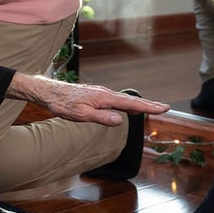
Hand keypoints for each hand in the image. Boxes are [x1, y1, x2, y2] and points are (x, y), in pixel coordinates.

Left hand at [6, 73, 169, 125]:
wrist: (49, 92)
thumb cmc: (63, 104)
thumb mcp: (81, 114)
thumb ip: (101, 117)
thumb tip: (121, 120)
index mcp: (104, 98)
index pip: (131, 103)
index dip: (148, 107)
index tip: (164, 108)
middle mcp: (104, 93)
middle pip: (130, 100)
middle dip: (147, 104)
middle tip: (164, 108)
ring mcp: (100, 93)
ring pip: (123, 99)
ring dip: (138, 104)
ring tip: (151, 108)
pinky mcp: (95, 95)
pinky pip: (115, 100)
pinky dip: (126, 103)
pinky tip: (128, 108)